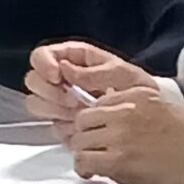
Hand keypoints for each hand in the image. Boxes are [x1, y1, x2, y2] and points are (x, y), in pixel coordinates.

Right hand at [23, 41, 158, 137]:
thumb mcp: (124, 76)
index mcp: (75, 59)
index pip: (42, 55)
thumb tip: (64, 68)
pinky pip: (51, 124)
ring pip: (35, 103)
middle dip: (50, 92)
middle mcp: (62, 79)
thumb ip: (95, 71)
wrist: (150, 121)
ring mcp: (60, 101)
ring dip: (54, 109)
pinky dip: (64, 127)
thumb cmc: (141, 92)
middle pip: (33, 80)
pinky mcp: (63, 122)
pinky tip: (82, 126)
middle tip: (72, 100)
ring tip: (79, 113)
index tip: (56, 76)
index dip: (44, 64)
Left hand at [69, 87, 183, 183]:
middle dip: (86, 135)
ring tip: (93, 163)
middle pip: (84, 120)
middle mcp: (125, 111)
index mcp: (139, 96)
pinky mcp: (117, 160)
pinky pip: (84, 161)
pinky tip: (91, 174)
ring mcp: (119, 135)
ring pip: (80, 140)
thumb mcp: (168, 110)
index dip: (96, 121)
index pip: (99, 102)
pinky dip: (84, 169)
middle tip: (92, 149)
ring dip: (84, 154)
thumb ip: (141, 108)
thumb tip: (119, 115)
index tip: (98, 131)